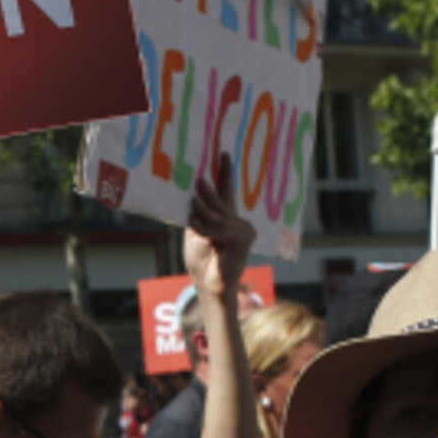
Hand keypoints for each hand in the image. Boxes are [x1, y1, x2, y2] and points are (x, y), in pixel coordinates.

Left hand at [181, 154, 255, 299]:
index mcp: (225, 218)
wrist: (209, 283)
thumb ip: (198, 216)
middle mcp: (238, 222)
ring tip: (193, 216)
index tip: (222, 153)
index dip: (225, 172)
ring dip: (204, 215)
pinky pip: (221, 227)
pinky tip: (199, 230)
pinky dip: (207, 229)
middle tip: (199, 181)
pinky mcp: (244, 238)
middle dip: (209, 190)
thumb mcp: (195, 233)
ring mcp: (244, 230)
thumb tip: (193, 196)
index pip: (227, 191)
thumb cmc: (201, 261)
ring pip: (220, 214)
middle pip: (222, 199)